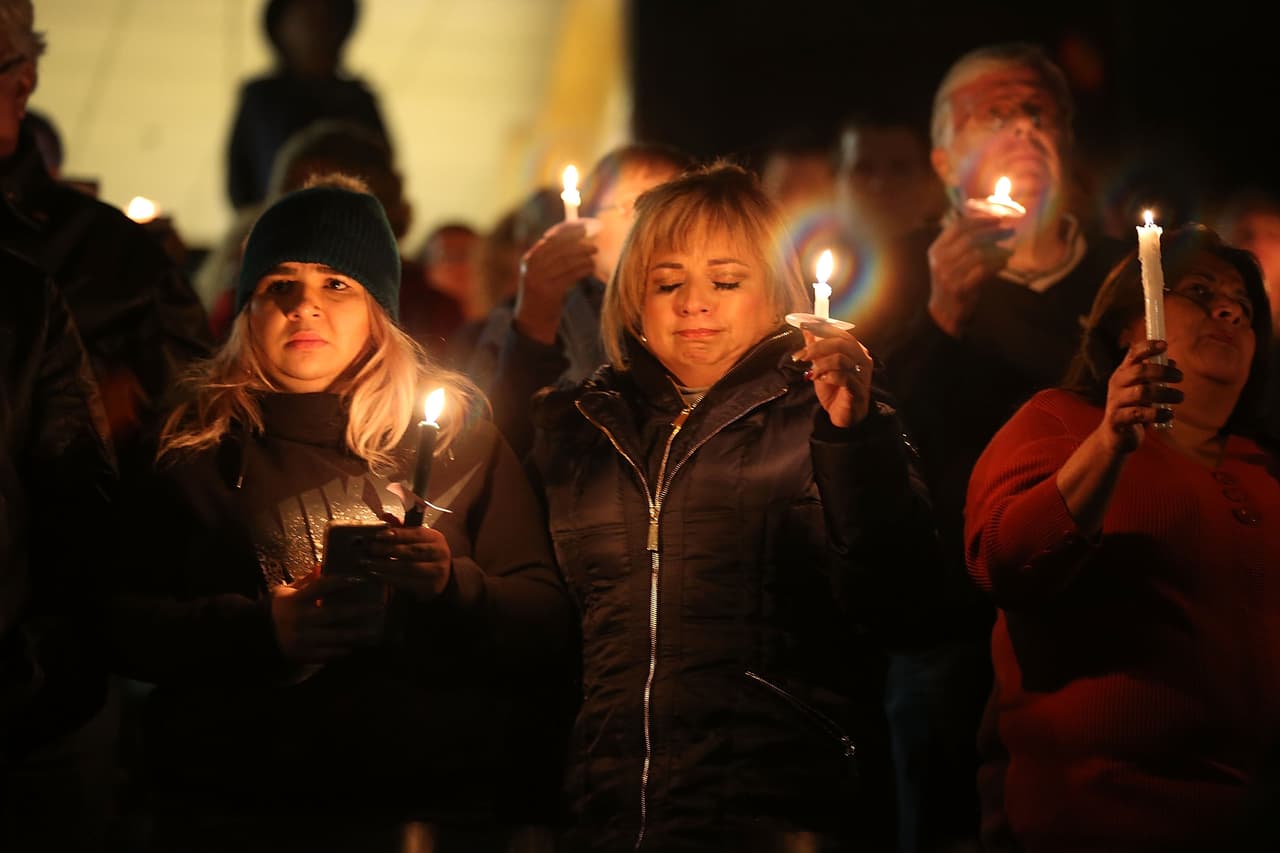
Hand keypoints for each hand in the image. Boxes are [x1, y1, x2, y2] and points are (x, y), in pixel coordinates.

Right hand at [270, 570, 384, 662]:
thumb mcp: (286, 591)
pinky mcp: (302, 654)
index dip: (342, 582)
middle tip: (379, 607)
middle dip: (359, 611)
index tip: (361, 579)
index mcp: (296, 600)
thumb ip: (305, 582)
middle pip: (335, 614)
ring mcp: (302, 638)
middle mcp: (301, 618)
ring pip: (335, 637)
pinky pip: (327, 653)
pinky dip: (341, 651)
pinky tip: (355, 648)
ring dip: (357, 634)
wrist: (257, 635)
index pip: (322, 587)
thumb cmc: (276, 609)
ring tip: (374, 632)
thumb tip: (322, 566)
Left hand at [364, 524, 452, 601]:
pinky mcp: (430, 586)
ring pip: (408, 567)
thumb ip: (402, 528)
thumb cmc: (426, 554)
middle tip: (371, 549)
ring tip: (370, 564)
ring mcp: (436, 570)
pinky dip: (390, 579)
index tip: (379, 535)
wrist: (443, 577)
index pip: (416, 533)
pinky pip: (406, 582)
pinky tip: (377, 575)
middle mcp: (439, 553)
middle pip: (412, 550)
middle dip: (389, 549)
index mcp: (435, 538)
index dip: (398, 534)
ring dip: (386, 566)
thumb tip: (385, 516)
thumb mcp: (418, 539)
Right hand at [513, 221, 598, 344]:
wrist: (532, 324)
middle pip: (559, 244)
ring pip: (565, 259)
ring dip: (583, 253)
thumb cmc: (543, 295)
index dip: (570, 227)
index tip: (587, 223)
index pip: (551, 236)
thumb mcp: (543, 273)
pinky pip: (570, 275)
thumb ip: (555, 256)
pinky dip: (583, 269)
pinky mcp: (549, 292)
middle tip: (596, 232)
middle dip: (580, 236)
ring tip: (595, 252)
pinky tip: (591, 267)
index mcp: (529, 258)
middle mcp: (531, 266)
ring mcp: (539, 279)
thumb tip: (578, 235)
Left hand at [795, 327, 873, 427]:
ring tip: (812, 373)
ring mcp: (862, 375)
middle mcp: (862, 359)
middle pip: (841, 343)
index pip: (840, 333)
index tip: (804, 328)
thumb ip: (816, 348)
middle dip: (817, 347)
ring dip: (821, 364)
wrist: (842, 414)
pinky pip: (843, 378)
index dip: (821, 329)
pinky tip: (821, 380)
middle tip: (802, 355)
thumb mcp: (821, 366)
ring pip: (840, 359)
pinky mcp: (858, 390)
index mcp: (855, 350)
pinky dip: (828, 377)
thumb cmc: (834, 389)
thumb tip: (806, 330)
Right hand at [926, 214, 1015, 336]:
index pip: (958, 226)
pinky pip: (983, 271)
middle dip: (993, 232)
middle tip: (1009, 231)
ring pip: (978, 254)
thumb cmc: (951, 281)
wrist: (944, 312)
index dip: (980, 220)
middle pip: (970, 238)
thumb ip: (961, 243)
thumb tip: (989, 223)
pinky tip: (1005, 262)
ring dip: (998, 249)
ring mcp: (948, 275)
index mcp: (936, 249)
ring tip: (1010, 249)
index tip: (998, 219)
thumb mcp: (949, 260)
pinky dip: (997, 264)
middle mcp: (940, 260)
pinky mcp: (959, 288)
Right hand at [1097, 339, 1182, 456]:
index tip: (1165, 345)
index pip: (1132, 354)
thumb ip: (1153, 375)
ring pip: (1142, 392)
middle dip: (1163, 372)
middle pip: (1140, 371)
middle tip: (1180, 377)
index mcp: (1122, 373)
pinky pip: (1140, 414)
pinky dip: (1159, 413)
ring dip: (1166, 393)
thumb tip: (1172, 362)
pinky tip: (1169, 414)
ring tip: (1180, 397)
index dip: (1148, 347)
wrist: (1115, 436)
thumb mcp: (1140, 388)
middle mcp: (1116, 384)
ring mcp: (1115, 402)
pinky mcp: (1117, 420)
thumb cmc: (1133, 408)